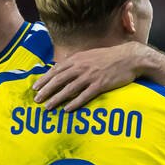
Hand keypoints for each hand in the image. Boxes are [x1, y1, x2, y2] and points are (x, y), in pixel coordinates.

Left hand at [33, 41, 150, 110]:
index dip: (44, 79)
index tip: (35, 87)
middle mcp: (81, 66)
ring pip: (69, 89)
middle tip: (36, 100)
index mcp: (78, 58)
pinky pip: (84, 95)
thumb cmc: (110, 57)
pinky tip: (67, 109)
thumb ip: (76, 61)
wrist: (130, 58)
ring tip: (47, 107)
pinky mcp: (100, 85)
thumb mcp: (90, 54)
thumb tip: (63, 67)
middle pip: (59, 80)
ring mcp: (91, 76)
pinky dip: (74, 103)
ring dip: (56, 99)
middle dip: (46, 90)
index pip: (56, 70)